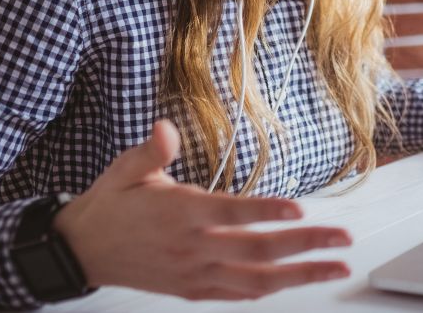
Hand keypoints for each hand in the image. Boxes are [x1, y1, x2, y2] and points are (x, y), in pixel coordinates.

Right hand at [52, 120, 351, 300]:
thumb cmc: (110, 205)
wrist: (80, 251)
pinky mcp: (192, 290)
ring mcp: (195, 274)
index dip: (267, 212)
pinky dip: (269, 290)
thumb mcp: (124, 170)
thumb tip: (163, 128)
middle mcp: (193, 248)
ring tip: (337, 266)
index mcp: (180, 213)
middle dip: (306, 245)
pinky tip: (297, 283)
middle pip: (257, 249)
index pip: (231, 214)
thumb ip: (150, 151)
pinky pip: (238, 295)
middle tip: (343, 238)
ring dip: (301, 275)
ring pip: (257, 279)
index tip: (300, 209)